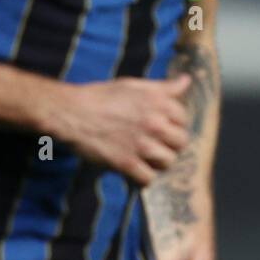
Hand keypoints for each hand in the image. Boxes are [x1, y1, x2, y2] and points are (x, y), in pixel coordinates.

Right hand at [56, 75, 189, 184]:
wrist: (72, 112)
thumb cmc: (102, 97)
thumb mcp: (135, 85)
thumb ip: (164, 87)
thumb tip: (187, 80)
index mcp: (158, 102)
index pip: (183, 119)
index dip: (173, 124)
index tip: (162, 128)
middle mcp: (154, 123)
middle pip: (181, 143)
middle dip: (170, 145)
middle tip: (156, 145)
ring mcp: (141, 144)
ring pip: (168, 162)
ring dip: (158, 163)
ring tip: (146, 159)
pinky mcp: (126, 162)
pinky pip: (148, 179)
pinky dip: (143, 179)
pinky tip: (135, 171)